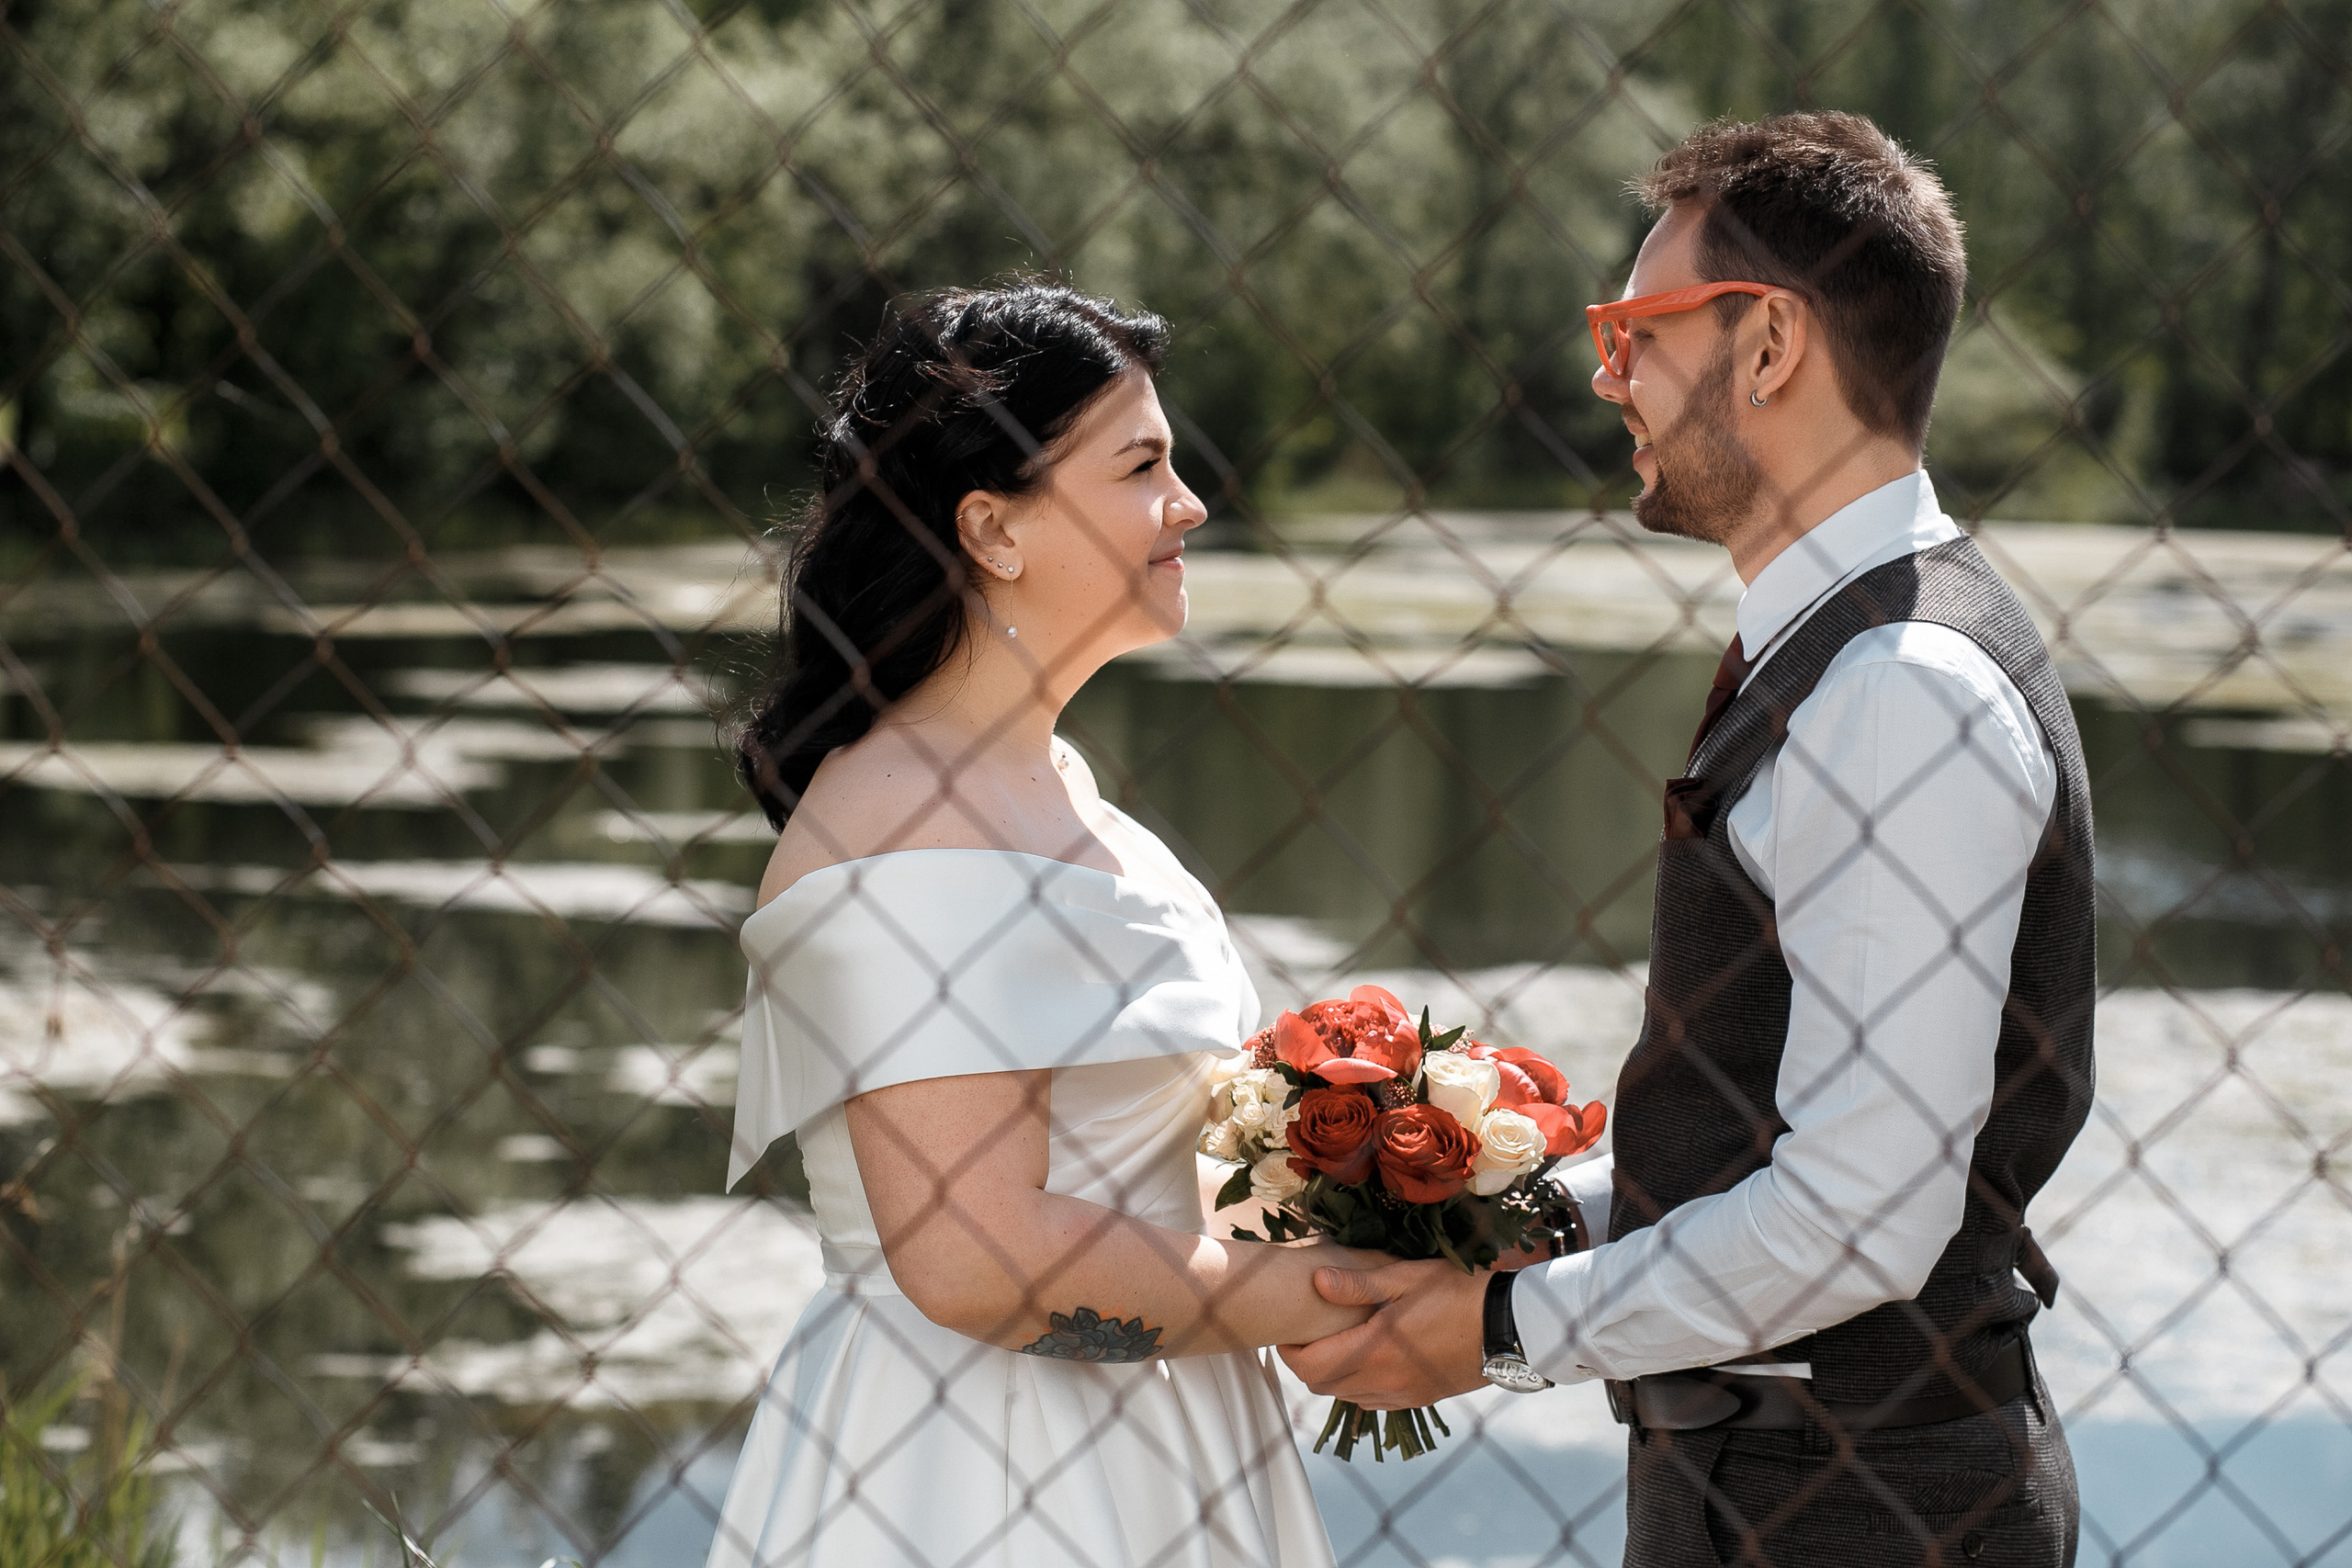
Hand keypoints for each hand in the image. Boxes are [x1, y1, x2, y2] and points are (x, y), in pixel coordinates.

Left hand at [1276, 1257, 1488, 1408]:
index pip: (1310, 1366)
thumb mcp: (1406, 1278)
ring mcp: (1402, 1395)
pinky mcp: (1418, 1399)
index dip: (1289, 1351)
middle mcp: (1384, 1382)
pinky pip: (1372, 1401)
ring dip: (1332, 1375)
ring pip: (1346, 1396)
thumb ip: (1357, 1284)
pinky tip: (1367, 1358)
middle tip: (1307, 1334)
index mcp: (1375, 1352)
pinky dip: (1357, 1385)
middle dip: (1306, 1363)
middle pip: (1322, 1386)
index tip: (1288, 1329)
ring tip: (1336, 1342)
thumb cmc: (1456, 1293)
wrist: (1506, 1327)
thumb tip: (1315, 1280)